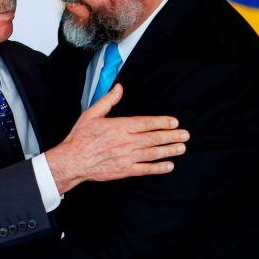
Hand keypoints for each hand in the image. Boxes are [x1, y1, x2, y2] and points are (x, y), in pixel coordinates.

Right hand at [46, 84, 189, 193]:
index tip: (174, 122)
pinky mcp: (124, 170)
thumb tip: (119, 88)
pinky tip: (169, 165)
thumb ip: (108, 101)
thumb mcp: (91, 114)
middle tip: (185, 135)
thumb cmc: (80, 137)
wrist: (73, 160)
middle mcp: (125, 142)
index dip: (161, 122)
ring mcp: (126, 157)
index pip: (145, 123)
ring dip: (169, 150)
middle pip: (153, 138)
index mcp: (119, 126)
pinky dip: (158, 168)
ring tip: (181, 148)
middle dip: (171, 136)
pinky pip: (145, 169)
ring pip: (152, 153)